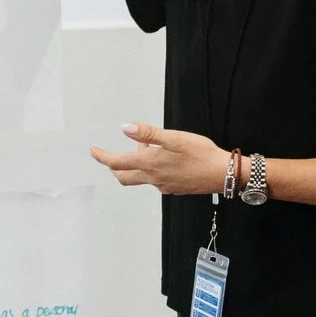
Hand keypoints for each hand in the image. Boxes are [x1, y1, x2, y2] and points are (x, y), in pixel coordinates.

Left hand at [90, 124, 228, 194]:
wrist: (223, 174)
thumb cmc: (201, 154)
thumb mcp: (174, 138)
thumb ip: (148, 133)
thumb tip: (125, 128)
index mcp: (150, 164)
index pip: (117, 163)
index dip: (102, 157)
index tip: (93, 151)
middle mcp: (153, 178)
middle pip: (123, 176)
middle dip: (113, 166)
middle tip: (111, 154)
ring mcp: (163, 186)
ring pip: (139, 178)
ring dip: (135, 165)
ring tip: (145, 148)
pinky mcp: (173, 188)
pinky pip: (154, 180)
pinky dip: (150, 169)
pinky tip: (163, 159)